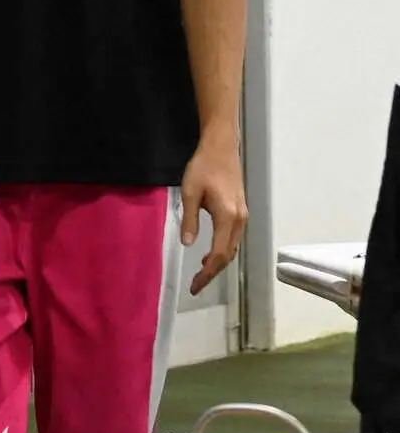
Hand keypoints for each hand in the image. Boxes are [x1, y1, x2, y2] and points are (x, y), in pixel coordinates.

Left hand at [181, 135, 247, 295]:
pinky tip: (211, 252)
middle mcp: (240, 220)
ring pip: (233, 248)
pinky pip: (234, 238)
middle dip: (213, 272)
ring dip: (219, 262)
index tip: (194, 286)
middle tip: (196, 284)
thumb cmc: (203, 166)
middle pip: (229, 255)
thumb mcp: (190, 192)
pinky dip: (223, 250)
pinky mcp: (241, 210)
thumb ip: (190, 220)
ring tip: (201, 272)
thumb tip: (188, 244)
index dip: (207, 273)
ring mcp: (243, 215)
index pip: (219, 254)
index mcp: (228, 217)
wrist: (221, 147)